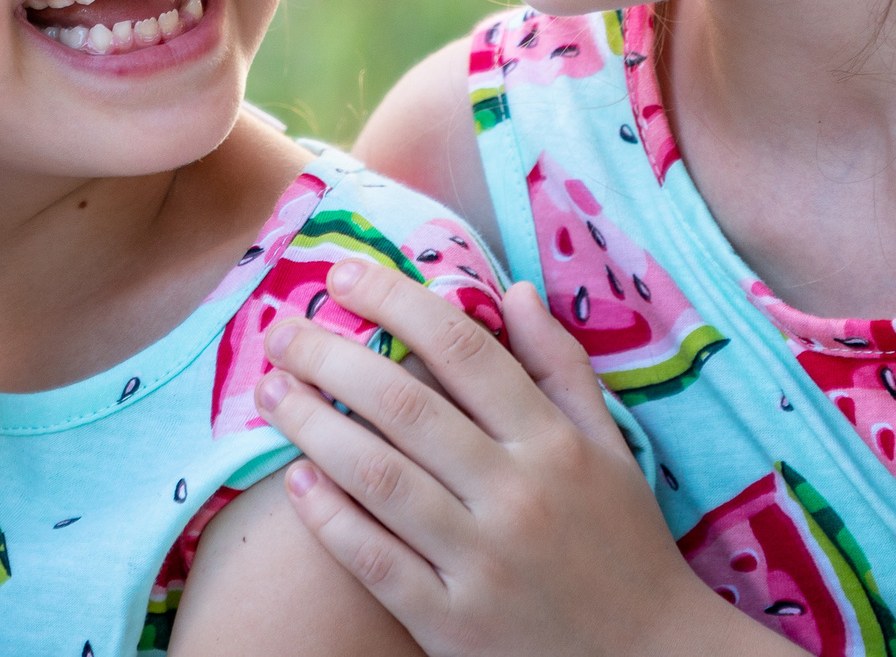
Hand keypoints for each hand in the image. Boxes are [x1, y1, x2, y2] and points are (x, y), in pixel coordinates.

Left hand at [253, 261, 770, 656]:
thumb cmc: (624, 543)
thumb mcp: (611, 448)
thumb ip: (562, 368)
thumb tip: (515, 291)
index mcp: (554, 443)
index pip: (463, 348)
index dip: (396, 301)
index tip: (343, 274)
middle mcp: (517, 495)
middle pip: (405, 406)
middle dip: (330, 356)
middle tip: (280, 328)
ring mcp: (482, 563)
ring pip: (379, 477)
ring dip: (313, 426)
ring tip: (271, 391)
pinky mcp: (452, 625)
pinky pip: (375, 561)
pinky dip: (330, 518)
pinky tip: (296, 479)